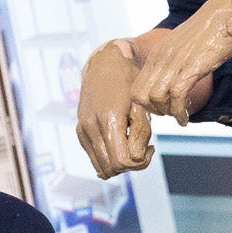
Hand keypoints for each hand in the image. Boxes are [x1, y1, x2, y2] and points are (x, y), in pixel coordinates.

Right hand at [76, 41, 152, 179]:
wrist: (105, 65)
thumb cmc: (128, 82)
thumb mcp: (141, 106)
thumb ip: (140, 133)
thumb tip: (134, 158)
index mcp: (109, 119)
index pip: (122, 161)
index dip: (141, 162)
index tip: (151, 147)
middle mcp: (91, 126)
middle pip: (112, 167)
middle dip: (132, 165)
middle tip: (145, 148)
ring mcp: (83, 129)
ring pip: (101, 166)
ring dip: (120, 163)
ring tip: (133, 146)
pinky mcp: (80, 130)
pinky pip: (94, 157)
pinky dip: (109, 157)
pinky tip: (121, 142)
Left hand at [132, 0, 231, 122]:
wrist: (228, 13)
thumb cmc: (211, 32)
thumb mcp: (185, 47)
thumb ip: (175, 61)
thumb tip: (175, 79)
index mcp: (157, 54)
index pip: (135, 86)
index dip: (145, 104)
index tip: (161, 108)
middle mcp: (160, 58)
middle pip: (139, 95)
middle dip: (153, 111)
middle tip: (169, 114)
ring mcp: (174, 62)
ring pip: (155, 98)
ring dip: (166, 113)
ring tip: (179, 116)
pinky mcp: (192, 67)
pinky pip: (177, 97)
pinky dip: (179, 112)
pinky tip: (185, 118)